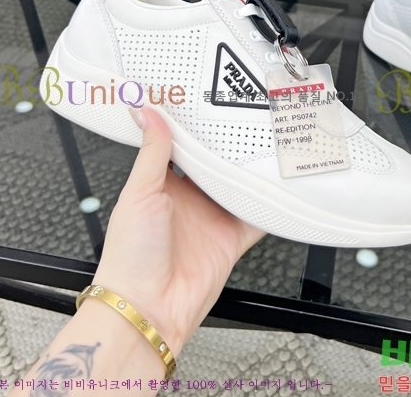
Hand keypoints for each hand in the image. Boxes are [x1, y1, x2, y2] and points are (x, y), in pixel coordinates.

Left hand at [92, 108, 264, 355]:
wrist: (147, 306)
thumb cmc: (131, 254)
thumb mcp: (139, 193)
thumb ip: (152, 153)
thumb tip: (146, 113)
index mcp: (164, 186)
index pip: (184, 149)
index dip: (196, 130)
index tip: (207, 104)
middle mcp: (191, 200)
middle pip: (217, 166)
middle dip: (230, 148)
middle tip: (247, 119)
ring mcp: (213, 219)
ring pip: (240, 187)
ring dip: (252, 173)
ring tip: (267, 144)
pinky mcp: (231, 239)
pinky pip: (257, 218)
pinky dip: (269, 206)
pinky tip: (279, 188)